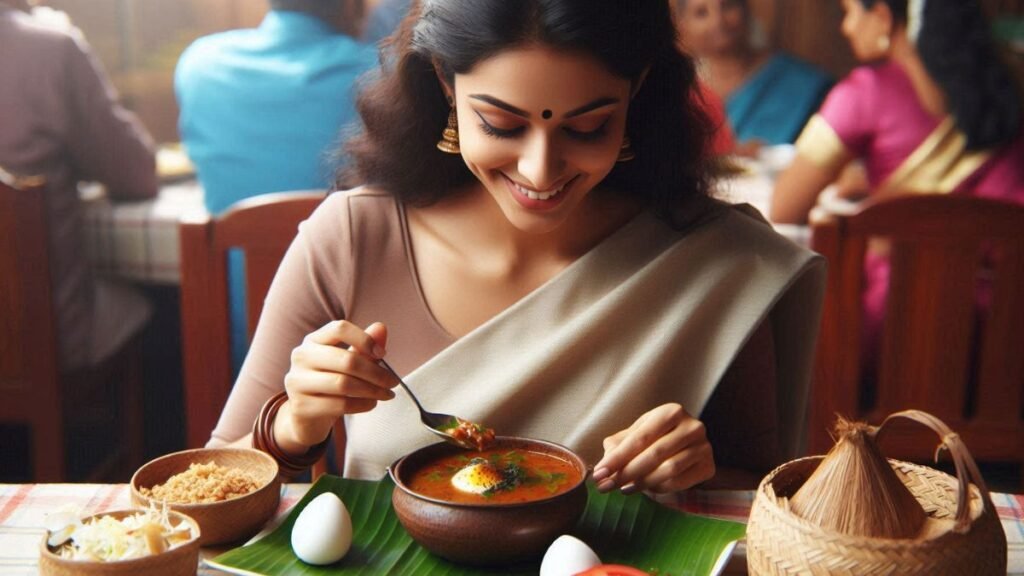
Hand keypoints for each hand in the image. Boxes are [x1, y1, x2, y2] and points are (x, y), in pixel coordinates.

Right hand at [275, 320, 396, 450]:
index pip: (339, 328)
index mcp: (313, 340)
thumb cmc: (331, 382)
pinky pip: (340, 405)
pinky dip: (362, 405)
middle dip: (376, 373)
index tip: (382, 354)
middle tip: (393, 382)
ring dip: (372, 391)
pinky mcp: (301, 406)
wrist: (307, 415)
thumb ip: (365, 345)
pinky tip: (371, 404)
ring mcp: (297, 382)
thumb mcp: (348, 361)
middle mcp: (301, 357)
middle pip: (347, 360)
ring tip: (386, 394)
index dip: (365, 339)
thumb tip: (381, 327)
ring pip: (344, 384)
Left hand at [591, 403, 714, 493]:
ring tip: (624, 488)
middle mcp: (692, 426)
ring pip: (668, 470)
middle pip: (654, 454)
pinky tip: (646, 488)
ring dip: (641, 483)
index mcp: (671, 411)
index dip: (617, 457)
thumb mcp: (635, 434)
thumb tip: (601, 469)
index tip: (599, 473)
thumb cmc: (655, 437)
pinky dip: (658, 488)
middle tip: (607, 486)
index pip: (640, 438)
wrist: (686, 445)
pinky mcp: (708, 466)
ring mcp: (704, 447)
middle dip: (626, 473)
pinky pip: (679, 482)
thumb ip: (617, 447)